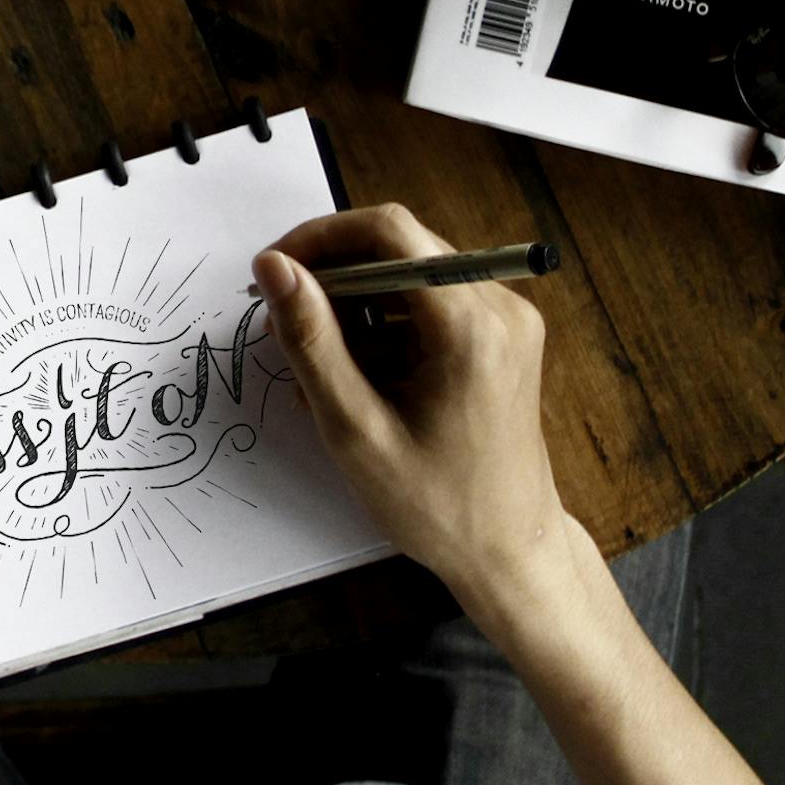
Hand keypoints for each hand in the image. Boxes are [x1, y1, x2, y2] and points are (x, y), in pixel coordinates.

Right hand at [254, 204, 584, 643]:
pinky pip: (433, 303)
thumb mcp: (356, 429)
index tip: (275, 272)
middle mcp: (500, 306)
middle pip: (401, 247)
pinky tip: (360, 379)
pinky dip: (388, 327)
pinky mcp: (503, 337)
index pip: (389, 232)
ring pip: (412, 275)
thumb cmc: (438, 506)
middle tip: (286, 325)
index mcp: (471, 325)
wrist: (511, 552)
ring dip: (358, 306)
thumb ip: (311, 341)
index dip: (321, 239)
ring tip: (323, 371)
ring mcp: (507, 320)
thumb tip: (273, 268)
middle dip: (335, 277)